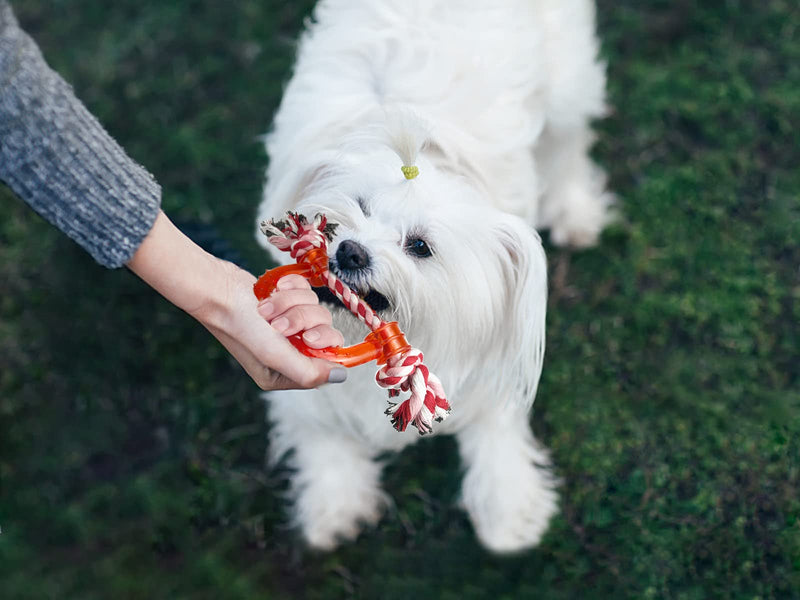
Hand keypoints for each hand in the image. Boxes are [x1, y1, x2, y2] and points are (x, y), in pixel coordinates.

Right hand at [127, 211, 346, 389]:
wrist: (218, 288)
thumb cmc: (240, 325)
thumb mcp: (275, 354)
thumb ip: (309, 371)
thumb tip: (340, 376)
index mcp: (283, 373)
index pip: (325, 363)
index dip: (322, 345)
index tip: (308, 337)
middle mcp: (286, 352)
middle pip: (324, 333)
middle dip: (304, 321)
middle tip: (281, 324)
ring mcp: (285, 326)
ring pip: (315, 309)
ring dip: (293, 303)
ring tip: (267, 306)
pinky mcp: (284, 302)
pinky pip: (306, 292)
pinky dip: (292, 288)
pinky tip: (274, 290)